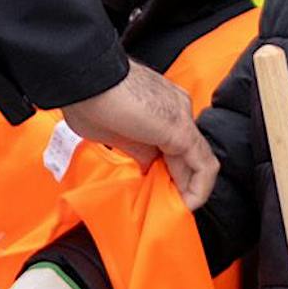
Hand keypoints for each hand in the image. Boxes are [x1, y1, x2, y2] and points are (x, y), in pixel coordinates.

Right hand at [65, 60, 219, 209]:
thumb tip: (147, 165)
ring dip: (190, 189)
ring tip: (175, 211)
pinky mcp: (181, 130)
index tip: (152, 191)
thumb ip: (135, 149)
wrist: (84, 77)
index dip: (165, 172)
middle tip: (164, 207)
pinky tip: (185, 205)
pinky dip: (198, 189)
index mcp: (159, 106)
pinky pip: (203, 165)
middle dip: (178, 183)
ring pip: (199, 160)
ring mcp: (181, 116)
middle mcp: (176, 107)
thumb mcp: (112, 133)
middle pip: (188, 153)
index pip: (173, 145)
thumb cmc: (88, 99)